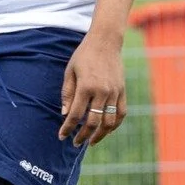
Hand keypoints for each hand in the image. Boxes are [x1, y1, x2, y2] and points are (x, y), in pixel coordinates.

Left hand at [58, 31, 126, 146]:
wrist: (106, 41)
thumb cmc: (84, 56)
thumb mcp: (70, 71)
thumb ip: (67, 93)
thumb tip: (65, 114)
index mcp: (86, 86)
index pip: (76, 114)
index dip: (67, 128)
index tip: (61, 136)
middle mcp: (102, 91)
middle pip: (93, 122)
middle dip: (83, 136)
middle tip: (76, 143)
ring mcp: (115, 92)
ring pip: (109, 122)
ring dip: (100, 135)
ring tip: (91, 141)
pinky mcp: (123, 91)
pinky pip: (121, 113)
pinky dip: (114, 125)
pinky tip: (107, 130)